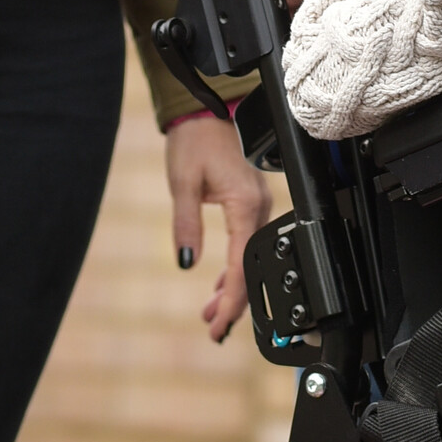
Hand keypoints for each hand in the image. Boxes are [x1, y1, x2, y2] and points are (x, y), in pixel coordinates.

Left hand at [166, 114, 273, 345]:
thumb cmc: (196, 141)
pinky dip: (235, 268)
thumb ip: (187, 225)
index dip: (232, 300)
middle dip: (234, 303)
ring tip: (212, 314)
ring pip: (249, 259)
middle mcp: (258, 209)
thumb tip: (187, 263)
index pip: (241, 265)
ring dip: (232, 288)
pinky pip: (247, 244)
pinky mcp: (249, 204)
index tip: (220, 325)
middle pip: (250, 269)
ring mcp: (256, 206)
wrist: (206, 111)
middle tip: (214, 330)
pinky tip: (218, 283)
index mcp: (246, 206)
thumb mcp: (183, 185)